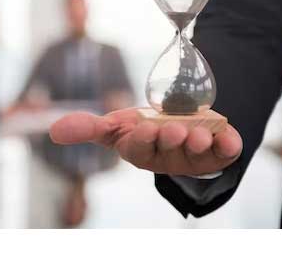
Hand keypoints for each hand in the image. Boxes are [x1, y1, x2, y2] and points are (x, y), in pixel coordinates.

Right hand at [50, 108, 242, 176]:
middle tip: (175, 129)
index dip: (144, 139)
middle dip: (172, 139)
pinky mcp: (220, 151)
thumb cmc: (144, 129)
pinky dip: (230, 143)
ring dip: (199, 142)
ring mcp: (196, 156)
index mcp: (142, 152)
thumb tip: (51, 131)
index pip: (140, 147)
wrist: (182, 125)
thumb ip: (87, 128)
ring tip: (199, 132)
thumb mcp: (116, 126)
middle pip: (170, 151)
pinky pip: (228, 151)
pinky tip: (230, 136)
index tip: (145, 126)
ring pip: (198, 153)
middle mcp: (169, 157)